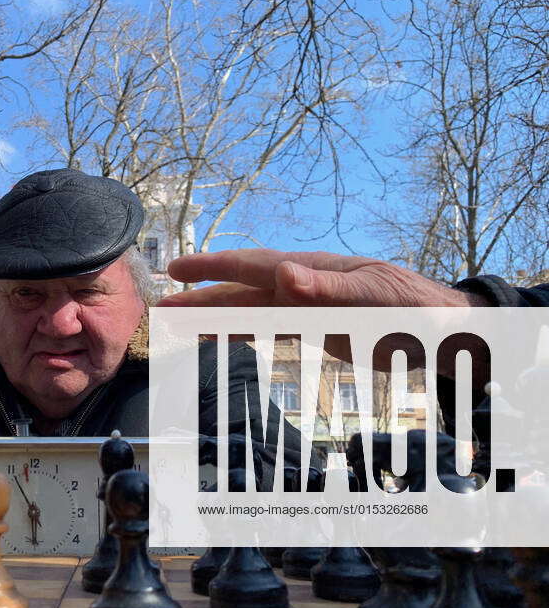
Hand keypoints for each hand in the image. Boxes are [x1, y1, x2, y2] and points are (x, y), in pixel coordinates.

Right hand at [157, 249, 489, 307]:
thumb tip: (283, 270)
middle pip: (242, 291)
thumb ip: (328, 286)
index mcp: (312, 270)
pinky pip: (269, 332)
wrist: (445, 331)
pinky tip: (222, 342)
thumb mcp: (375, 294)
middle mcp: (302, 286)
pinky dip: (241, 336)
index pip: (252, 266)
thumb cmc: (415, 308)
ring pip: (250, 313)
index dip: (213, 268)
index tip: (178, 270)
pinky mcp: (316, 331)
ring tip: (179, 328)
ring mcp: (307, 310)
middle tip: (162, 310)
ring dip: (215, 319)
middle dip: (201, 299)